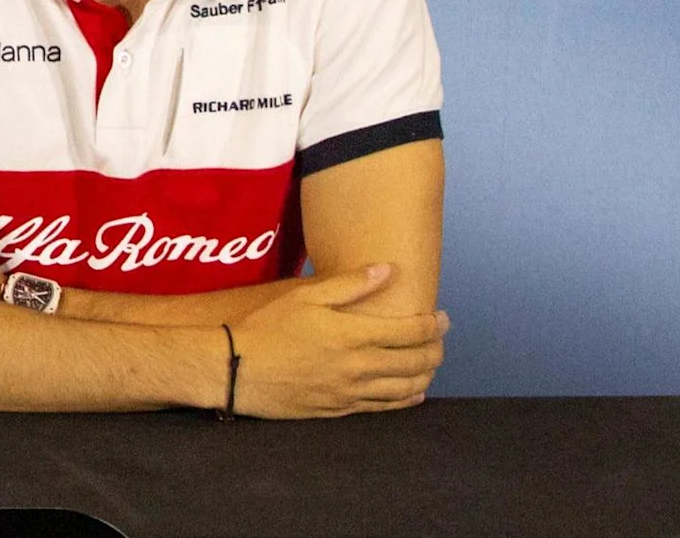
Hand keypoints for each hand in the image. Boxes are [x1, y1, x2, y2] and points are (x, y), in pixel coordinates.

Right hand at [223, 265, 447, 417]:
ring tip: (430, 363)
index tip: (443, 318)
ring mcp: (352, 391)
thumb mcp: (304, 297)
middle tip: (440, 339)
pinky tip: (414, 392)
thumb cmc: (267, 328)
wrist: (237, 369)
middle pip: (416, 362)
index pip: (410, 332)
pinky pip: (385, 407)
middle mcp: (359, 366)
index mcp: (352, 335)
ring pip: (406, 388)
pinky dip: (407, 399)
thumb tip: (387, 270)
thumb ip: (348, 285)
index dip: (434, 325)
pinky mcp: (341, 409)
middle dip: (436, 349)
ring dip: (426, 375)